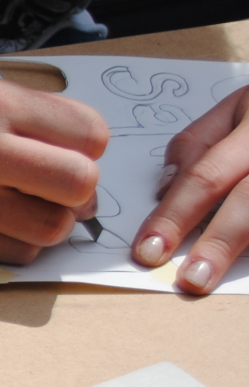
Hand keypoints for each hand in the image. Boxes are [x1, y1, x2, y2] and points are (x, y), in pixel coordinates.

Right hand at [0, 33, 108, 263]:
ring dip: (52, 219)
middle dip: (80, 186)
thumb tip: (73, 150)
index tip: (74, 146)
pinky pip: (9, 252)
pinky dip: (19, 242)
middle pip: (79, 184)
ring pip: (50, 228)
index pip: (89, 134)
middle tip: (60, 181)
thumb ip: (20, 112)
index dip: (90, 144)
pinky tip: (3, 221)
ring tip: (31, 203)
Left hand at [131, 86, 248, 293]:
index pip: (206, 176)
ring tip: (219, 279)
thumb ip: (197, 143)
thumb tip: (165, 190)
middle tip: (191, 279)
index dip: (174, 215)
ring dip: (243, 249)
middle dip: (218, 243)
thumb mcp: (237, 107)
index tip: (148, 249)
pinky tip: (247, 268)